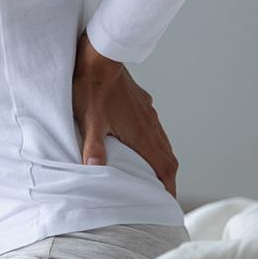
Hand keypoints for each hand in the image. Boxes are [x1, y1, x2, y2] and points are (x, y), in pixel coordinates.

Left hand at [72, 30, 178, 197]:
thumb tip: (95, 169)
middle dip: (166, 179)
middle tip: (161, 196)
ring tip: (153, 176)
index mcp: (142, 133)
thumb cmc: (92, 86)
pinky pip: (154, 129)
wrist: (100, 54)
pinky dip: (154, 144)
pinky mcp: (141, 103)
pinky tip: (141, 144)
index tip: (168, 204)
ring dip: (161, 161)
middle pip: (168, 158)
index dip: (168, 188)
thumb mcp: (89, 118)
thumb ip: (93, 145)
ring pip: (162, 143)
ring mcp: (148, 113)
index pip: (164, 167)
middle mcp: (150, 124)